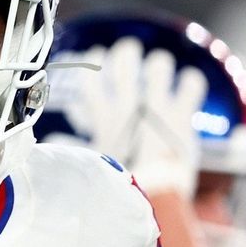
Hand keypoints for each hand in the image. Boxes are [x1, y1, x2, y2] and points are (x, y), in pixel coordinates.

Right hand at [77, 38, 206, 197]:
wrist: (151, 195)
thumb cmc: (117, 184)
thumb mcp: (89, 164)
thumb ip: (72, 148)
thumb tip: (54, 142)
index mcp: (104, 117)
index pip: (92, 78)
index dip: (93, 63)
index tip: (95, 56)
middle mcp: (130, 104)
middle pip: (125, 59)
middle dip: (126, 52)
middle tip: (128, 53)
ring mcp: (158, 106)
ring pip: (158, 65)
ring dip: (158, 64)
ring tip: (158, 66)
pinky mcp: (182, 114)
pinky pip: (191, 84)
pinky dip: (190, 82)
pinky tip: (188, 83)